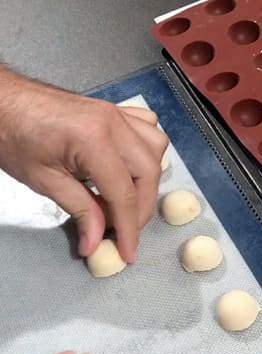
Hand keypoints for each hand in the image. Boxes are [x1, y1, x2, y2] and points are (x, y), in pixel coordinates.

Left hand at [0, 66, 167, 261]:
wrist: (2, 101)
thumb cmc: (12, 136)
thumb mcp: (43, 180)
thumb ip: (79, 210)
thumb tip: (95, 241)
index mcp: (94, 140)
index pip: (123, 194)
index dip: (128, 228)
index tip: (127, 252)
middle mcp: (114, 124)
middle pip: (148, 173)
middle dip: (140, 207)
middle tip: (125, 229)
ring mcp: (117, 114)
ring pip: (155, 149)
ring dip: (147, 179)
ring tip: (127, 198)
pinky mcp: (115, 111)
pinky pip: (147, 128)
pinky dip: (147, 149)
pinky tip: (132, 163)